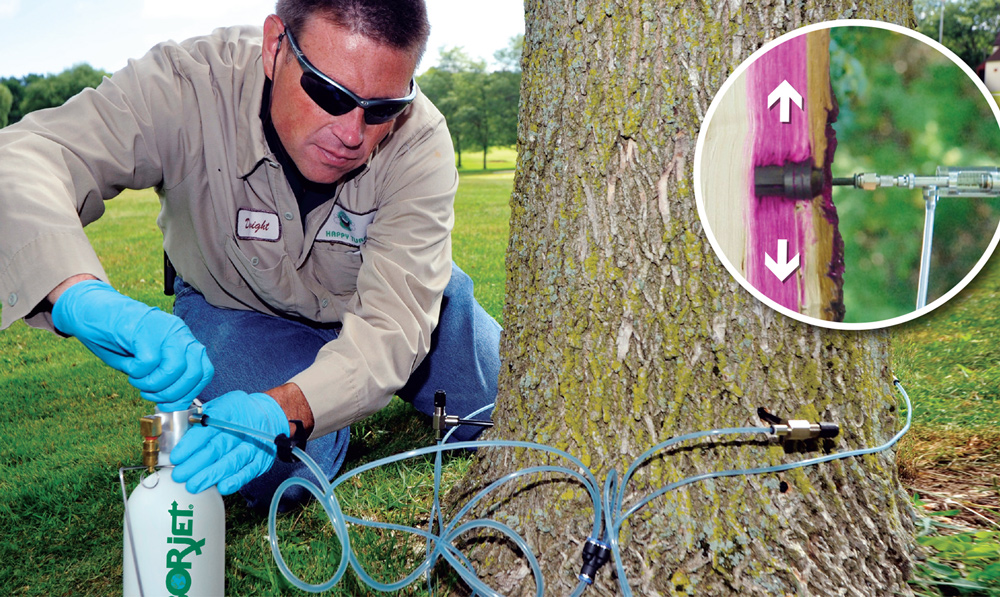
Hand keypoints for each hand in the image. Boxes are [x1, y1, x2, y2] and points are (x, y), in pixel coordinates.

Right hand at [51, 279, 212, 410]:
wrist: (92, 311)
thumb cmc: (119, 339)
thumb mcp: (149, 360)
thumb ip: (166, 377)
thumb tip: (174, 404)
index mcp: (183, 340)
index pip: (204, 371)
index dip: (189, 393)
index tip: (170, 403)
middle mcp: (179, 332)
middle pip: (193, 372)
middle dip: (171, 394)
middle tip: (150, 394)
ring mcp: (164, 329)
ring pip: (175, 369)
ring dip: (153, 384)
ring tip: (136, 380)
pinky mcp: (144, 329)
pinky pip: (148, 362)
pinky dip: (136, 372)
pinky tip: (128, 365)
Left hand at [170, 391, 290, 494]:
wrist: (271, 414)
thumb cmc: (238, 413)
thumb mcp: (219, 406)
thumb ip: (199, 419)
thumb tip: (174, 438)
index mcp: (228, 410)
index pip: (206, 429)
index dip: (190, 445)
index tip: (176, 457)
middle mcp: (243, 427)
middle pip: (217, 448)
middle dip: (195, 464)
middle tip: (180, 475)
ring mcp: (254, 445)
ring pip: (231, 462)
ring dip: (211, 475)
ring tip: (194, 485)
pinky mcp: (262, 459)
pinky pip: (248, 471)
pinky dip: (235, 480)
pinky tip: (222, 487)